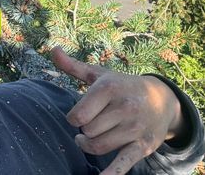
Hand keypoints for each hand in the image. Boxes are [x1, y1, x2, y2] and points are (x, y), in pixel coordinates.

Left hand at [51, 47, 184, 174]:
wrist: (161, 98)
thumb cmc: (121, 85)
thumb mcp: (98, 74)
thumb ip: (72, 66)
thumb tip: (53, 50)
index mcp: (108, 88)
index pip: (78, 115)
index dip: (73, 118)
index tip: (78, 115)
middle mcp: (123, 107)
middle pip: (88, 131)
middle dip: (84, 130)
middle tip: (89, 125)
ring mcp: (134, 128)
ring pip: (99, 146)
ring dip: (90, 145)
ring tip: (89, 138)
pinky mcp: (142, 145)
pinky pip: (124, 162)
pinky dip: (112, 173)